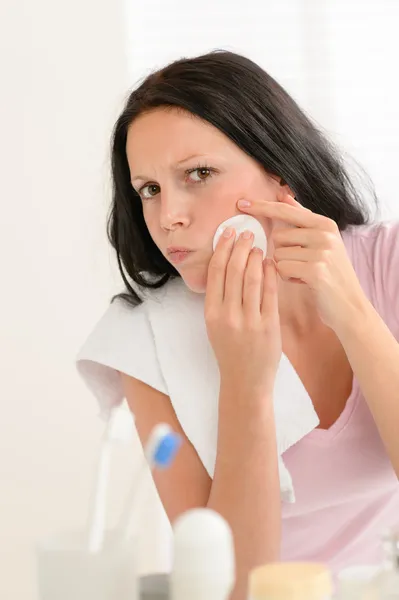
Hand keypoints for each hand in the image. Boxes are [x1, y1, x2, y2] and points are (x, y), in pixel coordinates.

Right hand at [204, 226, 281, 395]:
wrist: (245, 382)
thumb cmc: (230, 352)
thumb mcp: (215, 326)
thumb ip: (219, 300)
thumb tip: (226, 267)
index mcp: (211, 314)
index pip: (215, 273)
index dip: (222, 250)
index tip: (228, 234)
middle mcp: (228, 315)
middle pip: (233, 271)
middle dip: (240, 247)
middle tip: (246, 232)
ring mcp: (249, 321)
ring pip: (252, 279)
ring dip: (255, 257)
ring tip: (258, 244)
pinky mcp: (268, 326)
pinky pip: (270, 293)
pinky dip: (270, 275)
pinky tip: (271, 263)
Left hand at [237, 190, 370, 332]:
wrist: (351, 306)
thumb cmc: (332, 274)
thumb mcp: (322, 242)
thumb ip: (302, 219)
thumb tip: (283, 195)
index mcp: (325, 224)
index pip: (286, 210)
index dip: (262, 206)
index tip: (241, 203)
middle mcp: (324, 234)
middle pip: (277, 236)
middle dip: (282, 252)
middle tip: (301, 263)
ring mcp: (321, 251)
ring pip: (278, 254)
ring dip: (285, 267)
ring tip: (304, 273)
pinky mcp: (315, 270)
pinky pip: (282, 268)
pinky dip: (288, 277)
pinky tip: (304, 282)